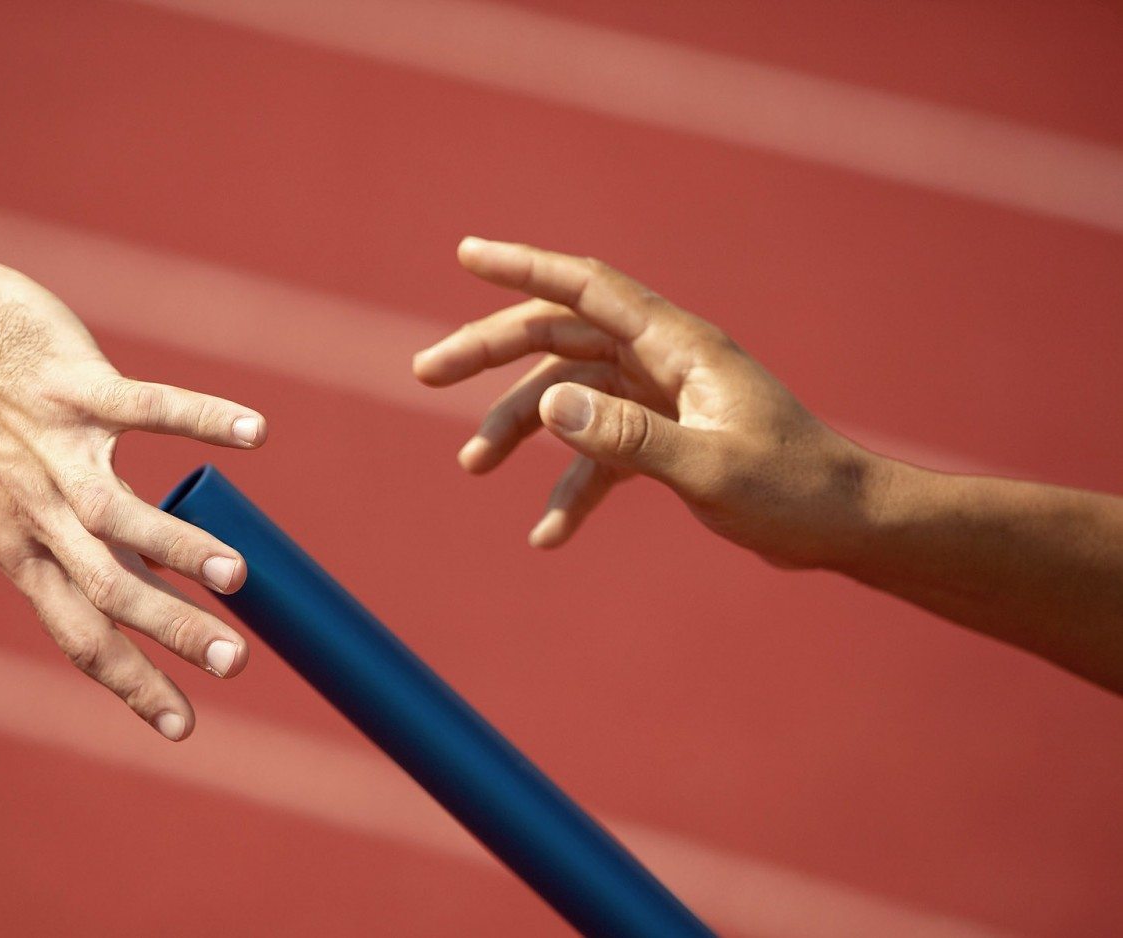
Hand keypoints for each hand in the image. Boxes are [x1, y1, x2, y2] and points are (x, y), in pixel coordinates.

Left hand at [0, 256, 264, 739]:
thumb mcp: (3, 500)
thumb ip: (67, 539)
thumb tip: (144, 573)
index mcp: (22, 549)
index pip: (80, 636)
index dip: (132, 684)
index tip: (184, 727)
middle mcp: (37, 509)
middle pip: (107, 589)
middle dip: (172, 630)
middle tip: (234, 663)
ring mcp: (55, 445)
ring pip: (120, 511)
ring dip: (179, 545)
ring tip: (237, 575)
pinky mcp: (72, 382)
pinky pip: (146, 405)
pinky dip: (203, 419)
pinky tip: (254, 433)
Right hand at [414, 238, 882, 569]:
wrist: (844, 525)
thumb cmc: (793, 489)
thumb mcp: (709, 468)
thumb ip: (627, 439)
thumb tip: (547, 410)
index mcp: (676, 346)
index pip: (586, 288)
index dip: (523, 266)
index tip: (467, 253)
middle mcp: (661, 360)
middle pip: (558, 337)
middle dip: (489, 351)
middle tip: (425, 372)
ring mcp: (659, 398)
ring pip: (567, 395)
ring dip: (518, 427)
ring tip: (471, 467)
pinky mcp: (663, 439)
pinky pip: (597, 453)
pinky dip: (569, 487)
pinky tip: (547, 535)